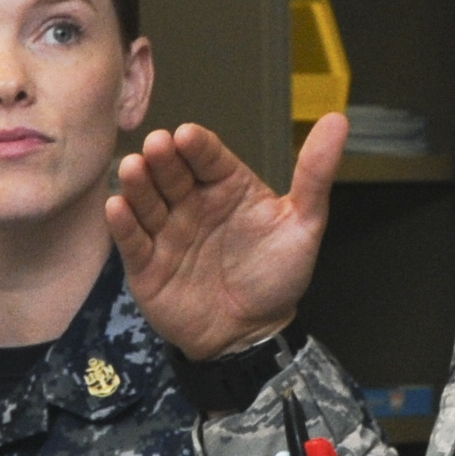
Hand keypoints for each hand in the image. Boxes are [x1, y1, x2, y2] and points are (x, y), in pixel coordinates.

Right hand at [106, 112, 347, 360]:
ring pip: (147, 201)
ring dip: (137, 184)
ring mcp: (167, 232)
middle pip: (171, 173)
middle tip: (156, 148)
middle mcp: (192, 203)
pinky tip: (117, 208)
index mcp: (227, 187)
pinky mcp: (146, 263)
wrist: (251, 335)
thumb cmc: (277, 278)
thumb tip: (336, 120)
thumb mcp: (304, 223)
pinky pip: (131, 240)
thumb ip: (315, 174)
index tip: (186, 136)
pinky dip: (122, 224)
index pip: (208, 157)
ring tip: (133, 169)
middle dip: (162, 159)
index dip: (196, 146)